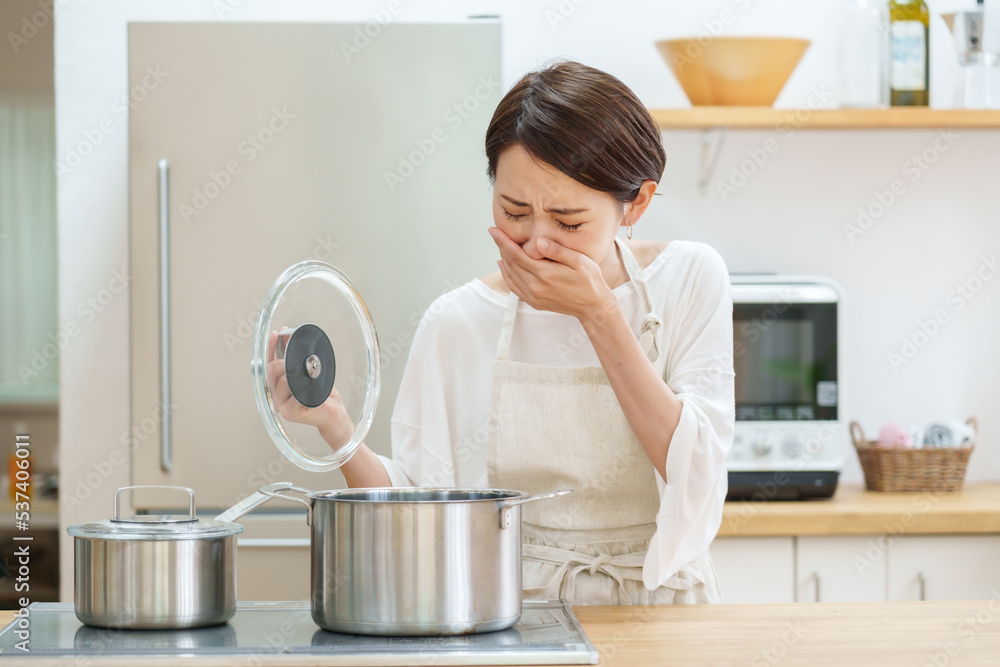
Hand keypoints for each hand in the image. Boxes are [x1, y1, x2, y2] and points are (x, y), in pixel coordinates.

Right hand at [267, 329, 355, 449]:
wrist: (333, 413)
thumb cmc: (322, 394)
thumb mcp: (310, 371)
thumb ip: (299, 359)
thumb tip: (293, 339)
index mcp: (277, 386)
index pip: (269, 363)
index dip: (272, 347)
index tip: (277, 333)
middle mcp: (275, 395)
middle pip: (273, 369)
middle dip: (286, 360)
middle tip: (300, 360)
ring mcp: (281, 405)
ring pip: (284, 380)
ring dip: (298, 374)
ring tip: (310, 376)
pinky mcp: (289, 412)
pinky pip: (293, 393)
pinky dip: (302, 387)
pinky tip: (308, 386)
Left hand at [489, 227, 611, 319]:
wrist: (593, 306)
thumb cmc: (589, 280)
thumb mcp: (579, 261)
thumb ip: (557, 251)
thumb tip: (537, 242)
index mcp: (545, 274)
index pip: (517, 254)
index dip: (503, 241)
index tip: (494, 230)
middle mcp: (535, 287)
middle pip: (511, 263)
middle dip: (501, 246)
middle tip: (494, 233)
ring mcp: (533, 296)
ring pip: (510, 275)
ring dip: (503, 259)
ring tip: (499, 245)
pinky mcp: (534, 302)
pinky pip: (514, 287)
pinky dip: (506, 275)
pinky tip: (504, 265)